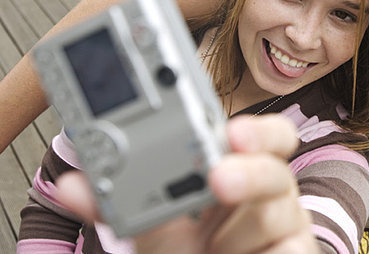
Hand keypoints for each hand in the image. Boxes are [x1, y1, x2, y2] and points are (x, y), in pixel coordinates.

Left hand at [56, 115, 318, 253]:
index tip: (230, 132)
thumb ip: (119, 205)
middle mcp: (268, 187)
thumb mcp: (153, 228)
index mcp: (241, 163)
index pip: (264, 133)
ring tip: (212, 247)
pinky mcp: (295, 251)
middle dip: (250, 172)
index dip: (255, 129)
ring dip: (235, 233)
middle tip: (219, 180)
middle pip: (278, 166)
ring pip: (276, 212)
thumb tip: (72, 185)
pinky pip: (289, 250)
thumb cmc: (191, 248)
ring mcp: (285, 222)